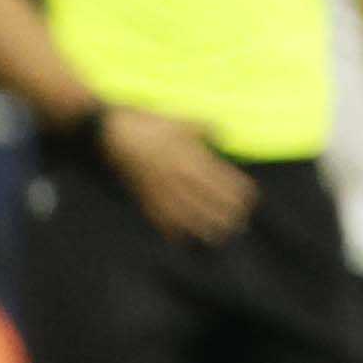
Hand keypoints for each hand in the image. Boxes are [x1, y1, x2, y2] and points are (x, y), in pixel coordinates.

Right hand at [100, 108, 255, 242]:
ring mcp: (163, 189)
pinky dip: (174, 231)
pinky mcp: (145, 197)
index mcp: (194, 158)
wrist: (113, 134)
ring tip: (219, 236)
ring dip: (206, 227)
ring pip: (190, 215)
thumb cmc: (150, 126)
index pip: (226, 182)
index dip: (240, 194)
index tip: (250, 201)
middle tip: (240, 223)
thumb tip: (221, 134)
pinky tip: (184, 239)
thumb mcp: (182, 123)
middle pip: (211, 202)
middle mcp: (181, 177)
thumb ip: (205, 130)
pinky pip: (162, 219)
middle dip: (228, 214)